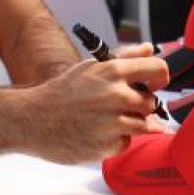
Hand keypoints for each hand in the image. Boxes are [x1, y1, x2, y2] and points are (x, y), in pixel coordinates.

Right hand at [23, 57, 169, 162]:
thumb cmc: (61, 92)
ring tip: (106, 119)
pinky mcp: (108, 145)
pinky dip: (116, 140)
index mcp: (113, 71)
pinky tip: (97, 132)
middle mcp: (117, 96)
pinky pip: (126, 142)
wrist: (33, 119)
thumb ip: (125, 57)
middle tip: (120, 105)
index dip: (160, 77)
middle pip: (152, 102)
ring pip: (144, 125)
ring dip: (130, 123)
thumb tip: (150, 49)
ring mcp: (114, 122)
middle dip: (141, 105)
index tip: (155, 83)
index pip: (159, 69)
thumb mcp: (92, 67)